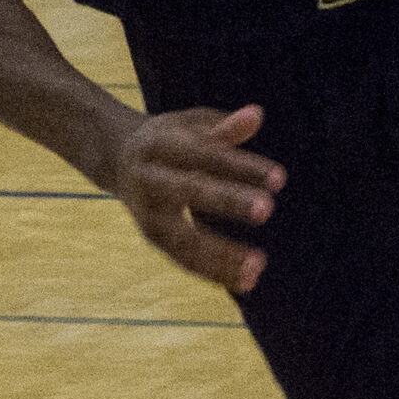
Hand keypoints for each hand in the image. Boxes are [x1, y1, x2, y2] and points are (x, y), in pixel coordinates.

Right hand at [105, 103, 284, 295]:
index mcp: (159, 144)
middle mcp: (148, 178)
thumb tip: (256, 116)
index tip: (279, 178)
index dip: (241, 165)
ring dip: (220, 253)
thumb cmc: (170, 138)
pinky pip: (183, 259)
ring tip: (258, 264)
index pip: (205, 154)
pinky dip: (213, 272)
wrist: (119, 158)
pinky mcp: (152, 237)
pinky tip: (246, 282)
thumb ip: (224, 126)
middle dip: (228, 200)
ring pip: (182, 235)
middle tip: (267, 209)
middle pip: (189, 189)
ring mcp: (146, 211)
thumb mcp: (191, 124)